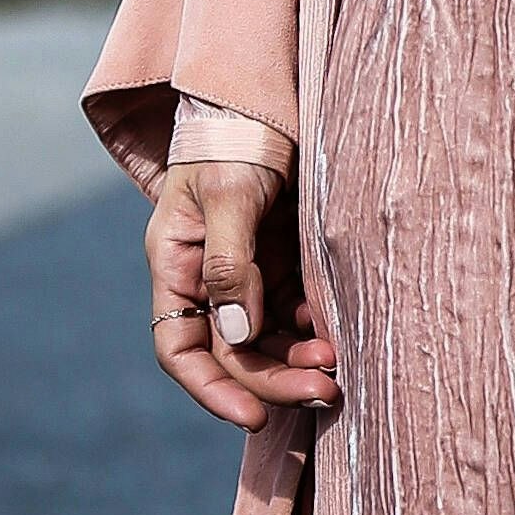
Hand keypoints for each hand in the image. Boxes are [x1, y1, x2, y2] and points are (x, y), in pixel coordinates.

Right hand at [146, 159, 341, 429]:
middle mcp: (206, 279)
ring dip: (298, 360)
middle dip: (274, 378)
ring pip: (266, 341)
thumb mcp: (229, 194)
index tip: (255, 417)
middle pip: (233, 353)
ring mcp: (245, 273)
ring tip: (338, 365)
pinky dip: (313, 329)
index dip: (212, 389)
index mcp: (176, 265)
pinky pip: (294, 314)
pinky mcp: (281, 263)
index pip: (180, 348)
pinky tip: (339, 331)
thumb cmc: (238, 137)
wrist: (270, 97)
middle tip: (325, 389)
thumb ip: (230, 263)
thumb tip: (238, 335)